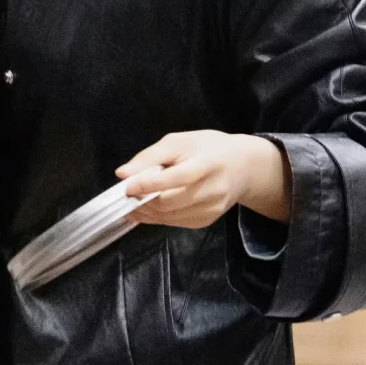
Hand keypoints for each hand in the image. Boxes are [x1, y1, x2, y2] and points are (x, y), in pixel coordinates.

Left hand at [116, 130, 290, 229]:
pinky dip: (158, 218)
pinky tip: (149, 209)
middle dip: (142, 202)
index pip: (175, 178)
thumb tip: (122, 174)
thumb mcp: (179, 142)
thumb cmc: (208, 148)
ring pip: (170, 217)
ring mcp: (212, 209)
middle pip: (170, 203)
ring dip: (146, 213)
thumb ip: (150, 157)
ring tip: (132, 203)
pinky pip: (176, 223)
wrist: (243, 167)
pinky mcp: (207, 221)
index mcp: (207, 164)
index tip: (126, 186)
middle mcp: (213, 190)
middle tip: (126, 195)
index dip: (148, 184)